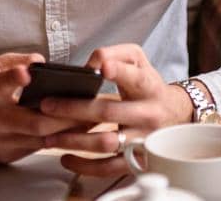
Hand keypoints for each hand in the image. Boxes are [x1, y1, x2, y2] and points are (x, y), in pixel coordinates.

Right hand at [0, 52, 81, 164]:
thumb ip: (16, 62)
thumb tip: (42, 62)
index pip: (1, 84)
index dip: (15, 78)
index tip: (28, 74)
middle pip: (32, 122)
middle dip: (64, 117)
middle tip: (89, 107)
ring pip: (38, 140)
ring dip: (65, 131)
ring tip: (89, 121)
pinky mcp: (2, 155)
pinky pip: (33, 148)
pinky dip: (51, 139)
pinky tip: (69, 132)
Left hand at [39, 44, 195, 177]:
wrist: (173, 113)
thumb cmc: (147, 84)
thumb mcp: (138, 60)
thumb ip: (116, 54)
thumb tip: (91, 63)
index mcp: (149, 86)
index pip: (135, 78)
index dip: (120, 72)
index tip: (103, 67)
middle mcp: (148, 114)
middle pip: (110, 112)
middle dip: (75, 109)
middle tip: (47, 105)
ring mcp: (142, 139)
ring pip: (106, 143)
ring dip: (74, 140)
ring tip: (49, 136)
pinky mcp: (137, 160)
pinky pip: (109, 168)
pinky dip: (84, 166)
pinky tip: (65, 157)